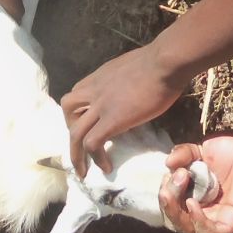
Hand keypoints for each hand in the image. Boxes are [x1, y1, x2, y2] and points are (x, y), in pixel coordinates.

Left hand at [60, 45, 182, 176]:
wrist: (165, 62)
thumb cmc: (159, 62)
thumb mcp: (131, 69)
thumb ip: (123, 81)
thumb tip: (130, 91)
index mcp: (99, 77)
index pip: (76, 94)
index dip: (78, 112)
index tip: (88, 125)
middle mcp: (94, 90)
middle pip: (67, 110)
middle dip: (71, 130)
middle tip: (82, 146)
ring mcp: (100, 105)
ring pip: (75, 132)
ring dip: (76, 154)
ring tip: (84, 170)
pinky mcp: (112, 120)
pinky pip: (93, 143)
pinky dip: (96, 158)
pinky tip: (106, 167)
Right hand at [158, 135, 232, 232]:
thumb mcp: (202, 151)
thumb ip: (183, 155)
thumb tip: (167, 164)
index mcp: (199, 201)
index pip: (174, 211)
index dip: (166, 194)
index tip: (171, 170)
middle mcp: (208, 214)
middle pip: (178, 224)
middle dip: (168, 201)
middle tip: (178, 175)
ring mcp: (221, 221)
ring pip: (190, 232)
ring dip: (177, 210)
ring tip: (181, 182)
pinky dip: (198, 222)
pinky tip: (193, 202)